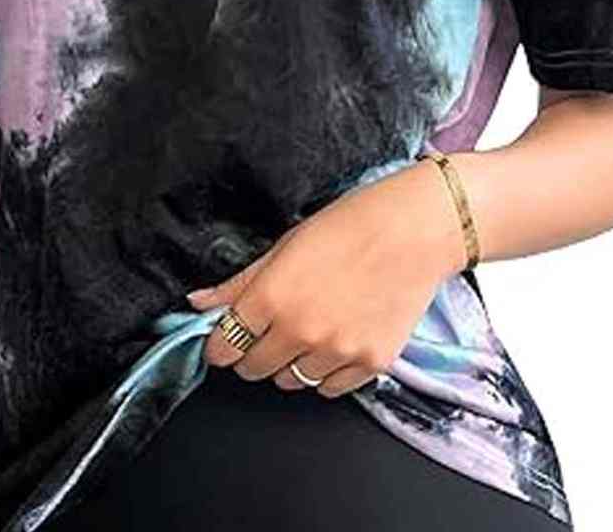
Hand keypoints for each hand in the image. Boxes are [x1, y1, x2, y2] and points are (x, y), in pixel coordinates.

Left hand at [185, 159, 465, 397]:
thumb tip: (198, 302)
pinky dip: (326, 372)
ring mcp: (337, 351)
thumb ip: (239, 282)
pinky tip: (335, 340)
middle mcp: (300, 331)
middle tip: (269, 329)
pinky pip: (330, 388)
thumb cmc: (350, 225)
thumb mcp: (284, 245)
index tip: (225, 339)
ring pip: (291, 382)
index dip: (220, 344)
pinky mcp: (370, 364)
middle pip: (253, 369)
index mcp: (271, 297)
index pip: (224, 347)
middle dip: (252, 352)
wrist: (414, 230)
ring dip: (290, 363)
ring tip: (309, 328)